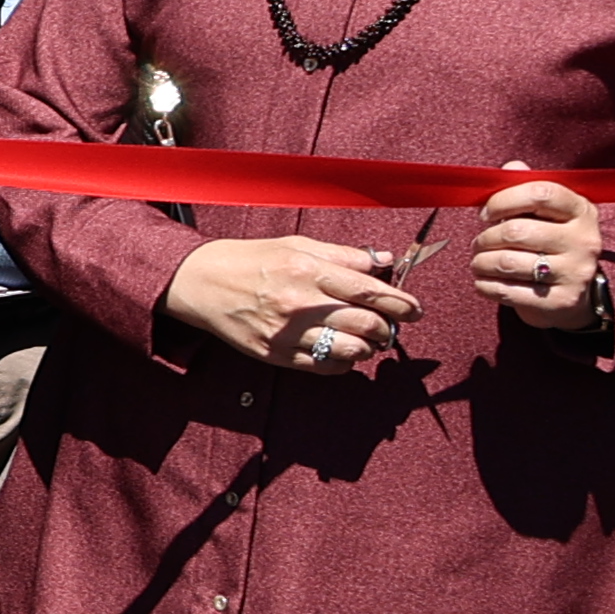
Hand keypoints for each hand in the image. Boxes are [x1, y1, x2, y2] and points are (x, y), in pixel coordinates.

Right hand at [160, 232, 420, 373]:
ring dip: (369, 347)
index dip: (401, 303)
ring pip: (351, 350)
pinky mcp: (276, 354)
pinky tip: (343, 352)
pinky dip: (343, 363)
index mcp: (308, 270)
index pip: (370, 291)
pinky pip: (325, 367)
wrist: (200, 283)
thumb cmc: (250, 260)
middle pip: (367, 324)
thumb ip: (343, 255)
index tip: (414, 309)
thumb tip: (385, 262)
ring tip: (368, 339)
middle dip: (389, 328)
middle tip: (391, 327)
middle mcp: (300, 303)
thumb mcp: (296, 245)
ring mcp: (288, 332)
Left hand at [474, 175, 608, 334]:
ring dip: (480, 262)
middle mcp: (585, 241)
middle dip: (485, 237)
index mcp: (582, 211)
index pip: (540, 193)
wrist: (573, 296)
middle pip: (516, 231)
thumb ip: (526, 188)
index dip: (503, 199)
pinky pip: (506, 291)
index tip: (486, 212)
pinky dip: (484, 285)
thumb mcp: (546, 214)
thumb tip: (511, 166)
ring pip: (507, 262)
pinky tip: (483, 281)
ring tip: (478, 262)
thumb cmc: (549, 244)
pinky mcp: (560, 301)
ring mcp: (575, 273)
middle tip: (478, 243)